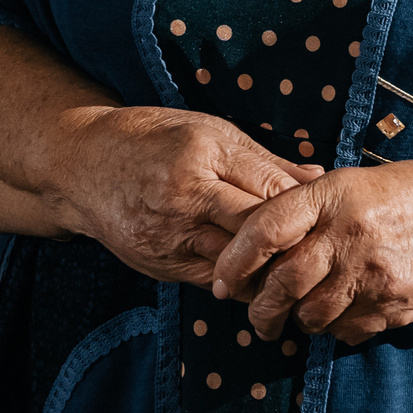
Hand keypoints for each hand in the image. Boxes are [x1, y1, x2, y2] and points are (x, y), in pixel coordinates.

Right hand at [54, 104, 323, 287]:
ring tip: (301, 274)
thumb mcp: (209, 131)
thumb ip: (264, 160)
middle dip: (293, 248)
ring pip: (236, 267)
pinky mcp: (159, 265)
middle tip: (326, 256)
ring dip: (269, 272)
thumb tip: (318, 177)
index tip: (332, 220)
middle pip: (256, 234)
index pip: (269, 192)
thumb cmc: (152, 139)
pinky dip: (239, 281)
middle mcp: (185, 199)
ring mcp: (169, 237)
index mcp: (203, 156)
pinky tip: (260, 278)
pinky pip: (212, 281)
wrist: (80, 166)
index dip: (305, 211)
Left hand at [208, 160, 412, 345]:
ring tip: (295, 315)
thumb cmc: (409, 195)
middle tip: (253, 314)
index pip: (266, 228)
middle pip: (282, 282)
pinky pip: (343, 330)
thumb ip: (308, 207)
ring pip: (310, 314)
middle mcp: (348, 234)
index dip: (234, 259)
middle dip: (258, 307)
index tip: (221, 280)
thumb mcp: (355, 182)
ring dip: (295, 320)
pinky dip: (331, 329)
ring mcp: (370, 274)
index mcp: (334, 195)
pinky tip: (337, 314)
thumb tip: (254, 237)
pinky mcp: (389, 305)